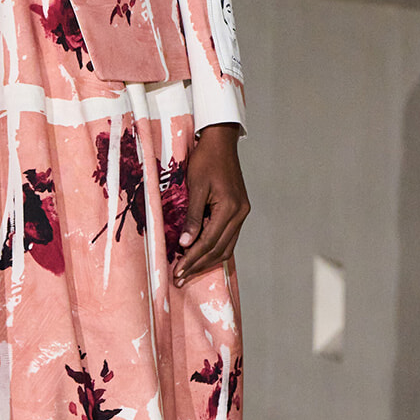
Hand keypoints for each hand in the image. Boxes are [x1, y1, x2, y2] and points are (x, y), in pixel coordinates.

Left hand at [173, 123, 249, 288]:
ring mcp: (241, 213)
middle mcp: (240, 214)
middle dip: (198, 265)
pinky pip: (228, 238)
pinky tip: (202, 256)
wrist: (221, 141)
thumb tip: (186, 244)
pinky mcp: (238, 211)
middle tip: (179, 278)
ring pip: (226, 247)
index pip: (209, 242)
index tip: (177, 271)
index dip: (192, 259)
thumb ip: (192, 217)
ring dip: (207, 261)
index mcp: (230, 208)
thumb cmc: (205, 160)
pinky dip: (215, 249)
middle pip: (219, 249)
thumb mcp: (195, 187)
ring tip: (188, 272)